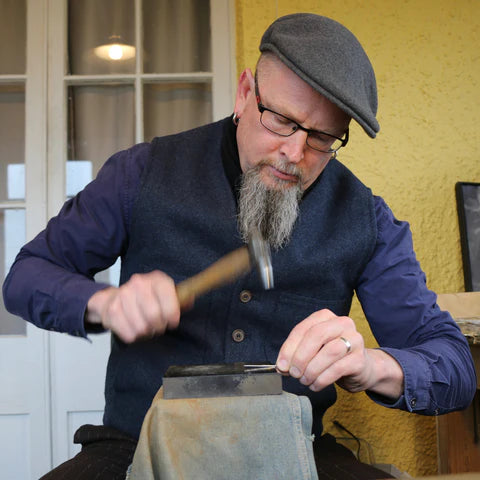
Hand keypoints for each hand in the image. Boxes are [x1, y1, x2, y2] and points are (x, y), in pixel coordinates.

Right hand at [86, 271, 180, 342]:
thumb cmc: (148, 298)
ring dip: (146, 332)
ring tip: (147, 327)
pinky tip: (135, 328)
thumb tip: (189, 300)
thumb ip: (181, 299)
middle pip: (154, 316)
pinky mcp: (112, 309)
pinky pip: (128, 334)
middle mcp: (140, 283)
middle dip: (159, 326)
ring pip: (141, 327)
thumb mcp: (167, 294)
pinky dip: (134, 336)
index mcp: (158, 279)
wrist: (116, 297)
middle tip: (158, 326)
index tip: (172, 322)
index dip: (173, 317)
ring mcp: (124, 294)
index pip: (170, 303)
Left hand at [275, 309, 403, 398]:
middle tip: (293, 373)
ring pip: (328, 352)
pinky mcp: (360, 359)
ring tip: (304, 380)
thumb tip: (281, 366)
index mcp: (325, 317)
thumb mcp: (313, 349)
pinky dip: (322, 379)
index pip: (303, 328)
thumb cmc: (332, 357)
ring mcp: (354, 340)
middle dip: (300, 357)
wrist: (361, 368)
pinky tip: (315, 385)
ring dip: (311, 370)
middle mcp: (342, 323)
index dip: (289, 348)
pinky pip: (337, 369)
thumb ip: (296, 353)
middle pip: (316, 335)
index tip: (281, 365)